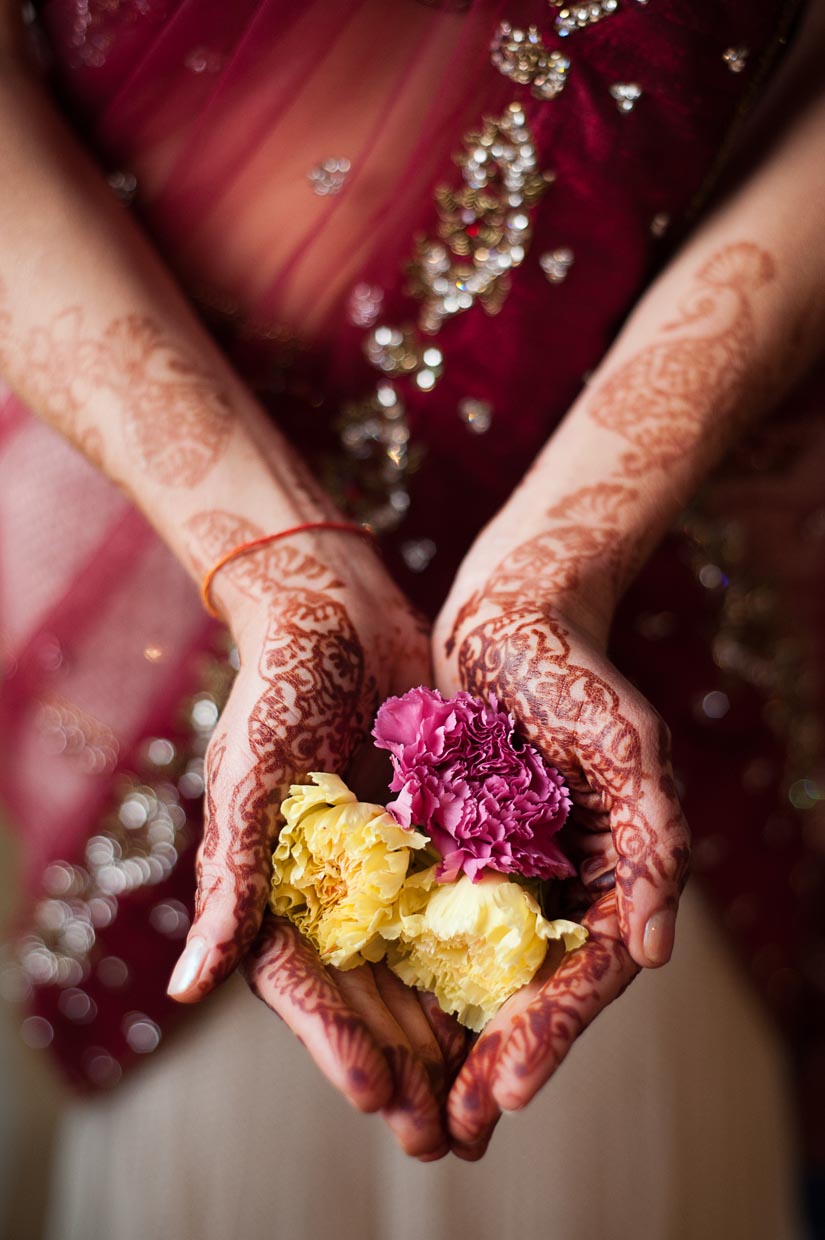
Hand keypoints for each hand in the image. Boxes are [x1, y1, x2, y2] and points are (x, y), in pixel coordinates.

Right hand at [167, 513, 466, 1157]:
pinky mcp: (433, 830)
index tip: (382, 1098)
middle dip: (405, 1063)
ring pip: (420, 962)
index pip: (306, 986)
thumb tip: (186, 991)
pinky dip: (484, 949)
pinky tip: (521, 991)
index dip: (340, 1045)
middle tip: (448, 1133)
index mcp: (277, 887)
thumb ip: (230, 883)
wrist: (336, 610)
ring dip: (449, 1027)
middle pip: (368, 994)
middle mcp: (333, 888)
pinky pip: (461, 901)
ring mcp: (386, 862)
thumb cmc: (277, 686)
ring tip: (489, 1088)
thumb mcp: (250, 781)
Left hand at [433, 521, 689, 1157]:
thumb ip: (653, 838)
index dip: (554, 1034)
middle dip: (497, 1056)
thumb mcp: (628, 743)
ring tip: (411, 1101)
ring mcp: (507, 867)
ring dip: (451, 1036)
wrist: (508, 612)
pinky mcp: (455, 845)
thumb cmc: (575, 669)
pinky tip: (376, 1012)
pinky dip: (412, 967)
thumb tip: (657, 952)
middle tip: (455, 1125)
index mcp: (614, 869)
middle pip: (533, 988)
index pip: (591, 972)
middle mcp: (561, 881)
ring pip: (480, 969)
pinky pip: (434, 918)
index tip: (509, 1088)